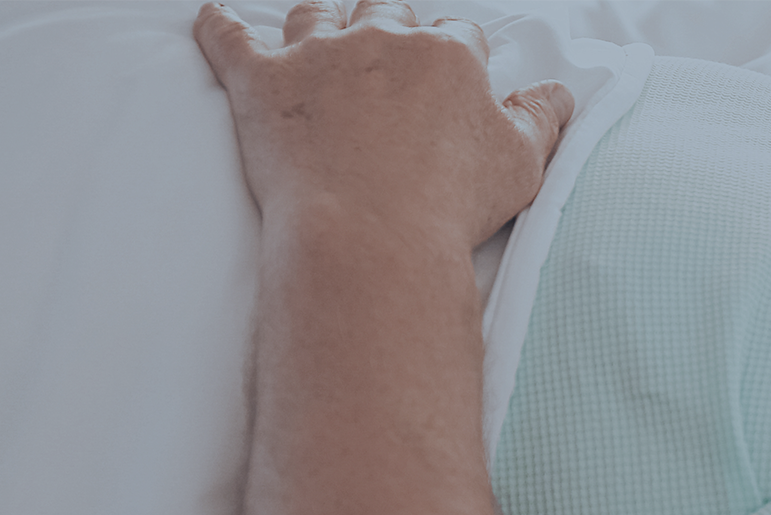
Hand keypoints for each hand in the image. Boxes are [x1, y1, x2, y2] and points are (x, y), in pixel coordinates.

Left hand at [193, 0, 573, 248]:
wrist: (371, 237)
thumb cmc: (451, 206)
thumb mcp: (522, 165)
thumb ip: (542, 119)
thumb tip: (556, 93)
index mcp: (449, 56)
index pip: (456, 36)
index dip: (454, 57)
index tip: (450, 81)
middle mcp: (384, 41)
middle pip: (386, 14)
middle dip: (389, 31)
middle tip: (387, 61)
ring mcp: (317, 57)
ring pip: (316, 16)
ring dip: (320, 26)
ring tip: (318, 41)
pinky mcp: (260, 82)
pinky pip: (229, 37)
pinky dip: (220, 26)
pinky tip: (214, 18)